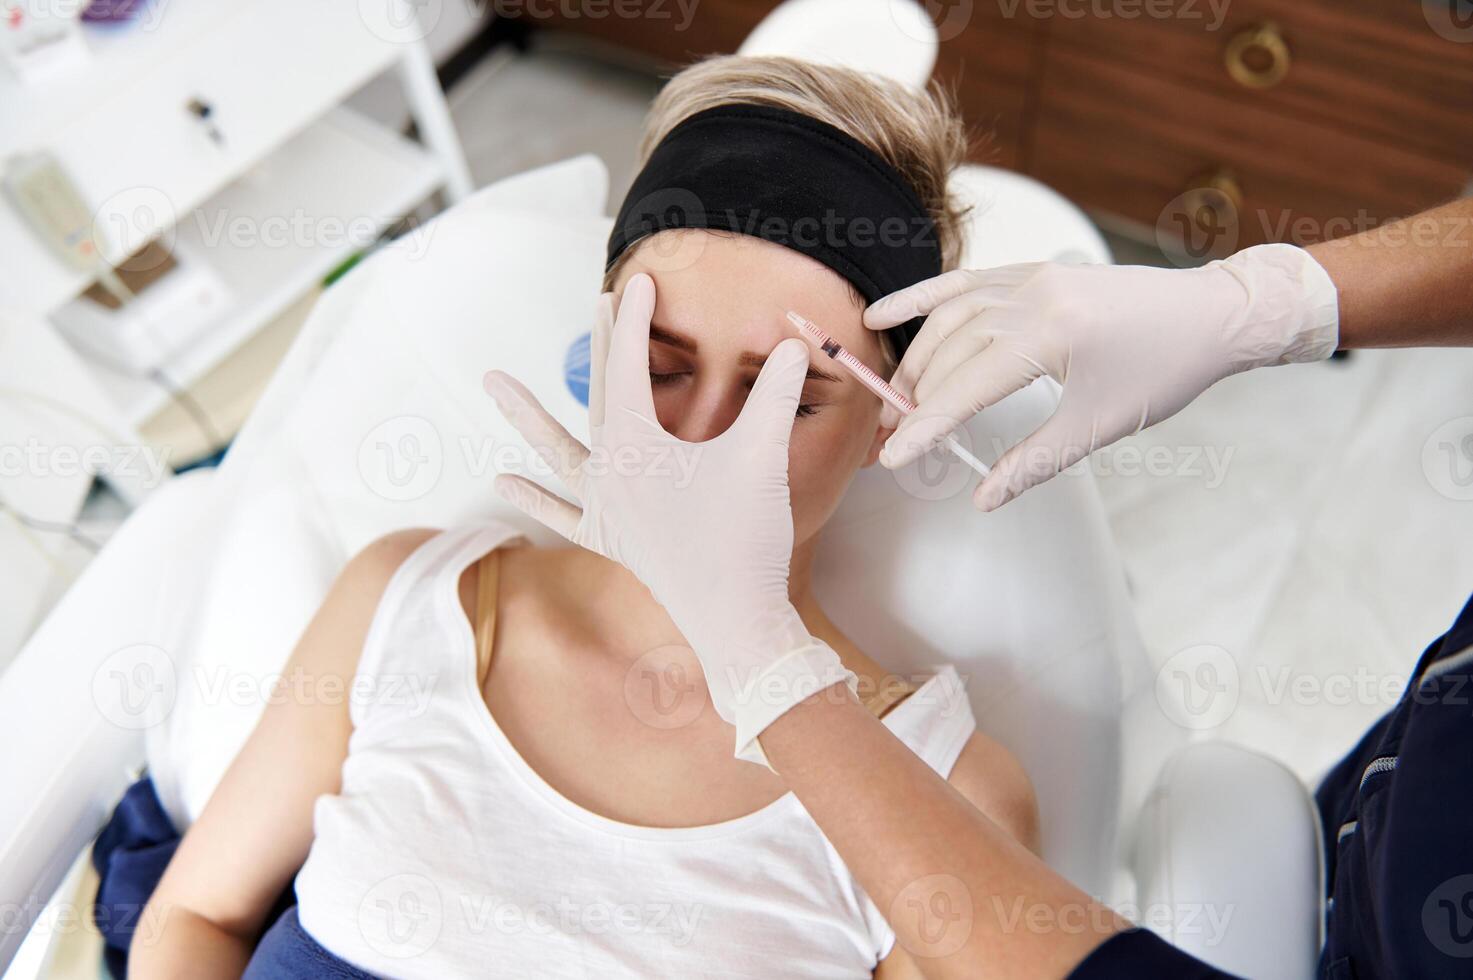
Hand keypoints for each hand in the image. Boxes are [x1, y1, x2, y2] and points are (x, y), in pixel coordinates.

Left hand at [483, 273, 854, 764]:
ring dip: (527, 416)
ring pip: (558, 451)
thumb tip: (795, 341)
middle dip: (604, 345)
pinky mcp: (610, 541)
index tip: (641, 279)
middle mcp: (609, 473)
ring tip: (491, 381)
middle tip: (600, 300)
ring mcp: (604, 509)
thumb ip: (776, 393)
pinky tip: (504, 480)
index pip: (631, 366)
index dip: (637, 321)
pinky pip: (562, 514)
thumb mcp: (764, 455)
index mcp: (637, 445)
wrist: (735, 619)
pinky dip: (534, 498)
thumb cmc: (747, 537)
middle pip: (600, 394)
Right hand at [864, 243, 1338, 510]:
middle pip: (952, 350)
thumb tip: (984, 497)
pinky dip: (924, 298)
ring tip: (896, 398)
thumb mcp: (1099, 426)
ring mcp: (1031, 276)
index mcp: (1054, 336)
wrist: (1211, 316)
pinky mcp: (1034, 270)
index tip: (894, 457)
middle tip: (892, 437)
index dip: (927, 425)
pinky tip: (885, 315)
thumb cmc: (1164, 372)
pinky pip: (966, 281)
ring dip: (917, 357)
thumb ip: (1032, 462)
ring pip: (952, 316)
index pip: (968, 386)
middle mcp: (1035, 296)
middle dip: (917, 397)